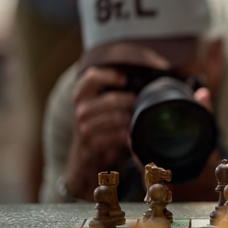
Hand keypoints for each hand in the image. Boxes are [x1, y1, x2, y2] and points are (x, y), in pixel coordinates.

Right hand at [64, 67, 135, 199]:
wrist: (87, 153)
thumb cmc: (101, 121)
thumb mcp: (100, 102)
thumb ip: (113, 87)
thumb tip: (146, 74)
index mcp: (81, 95)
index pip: (91, 77)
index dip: (110, 76)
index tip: (124, 80)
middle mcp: (80, 110)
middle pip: (111, 100)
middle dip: (130, 101)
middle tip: (137, 103)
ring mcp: (85, 128)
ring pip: (118, 118)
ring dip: (131, 118)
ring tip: (134, 118)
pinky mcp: (93, 144)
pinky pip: (120, 135)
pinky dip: (128, 134)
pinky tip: (129, 133)